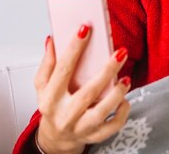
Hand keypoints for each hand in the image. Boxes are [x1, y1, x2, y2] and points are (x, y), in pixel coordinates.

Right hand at [35, 26, 130, 153]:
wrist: (55, 139)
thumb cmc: (53, 107)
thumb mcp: (42, 87)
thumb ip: (47, 64)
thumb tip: (52, 40)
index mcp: (50, 99)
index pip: (62, 71)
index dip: (73, 49)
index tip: (85, 29)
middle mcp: (65, 115)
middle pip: (87, 93)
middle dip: (106, 71)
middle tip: (121, 52)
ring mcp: (80, 127)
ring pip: (101, 112)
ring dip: (116, 94)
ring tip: (126, 78)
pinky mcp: (95, 135)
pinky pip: (113, 127)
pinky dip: (122, 114)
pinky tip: (125, 100)